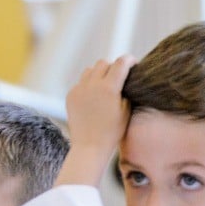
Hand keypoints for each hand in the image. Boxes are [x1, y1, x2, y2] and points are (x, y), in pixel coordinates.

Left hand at [54, 55, 135, 187]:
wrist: (89, 146)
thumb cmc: (113, 131)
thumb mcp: (127, 110)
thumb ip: (125, 90)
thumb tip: (125, 77)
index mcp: (109, 88)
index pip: (120, 63)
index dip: (129, 60)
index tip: (134, 63)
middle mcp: (92, 85)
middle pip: (103, 63)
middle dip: (113, 66)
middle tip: (119, 75)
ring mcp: (78, 89)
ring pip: (89, 70)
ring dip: (99, 73)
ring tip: (105, 85)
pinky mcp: (70, 96)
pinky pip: (80, 82)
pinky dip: (88, 84)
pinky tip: (94, 96)